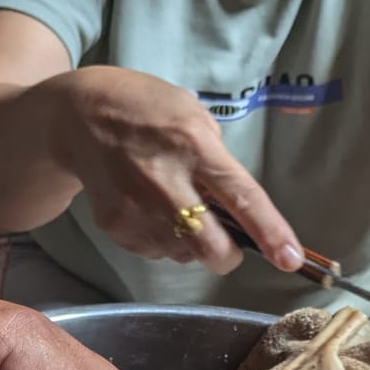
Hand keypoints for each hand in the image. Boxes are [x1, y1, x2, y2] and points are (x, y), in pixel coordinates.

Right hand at [54, 67, 303, 274]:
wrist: (77, 117)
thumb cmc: (146, 108)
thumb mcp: (191, 113)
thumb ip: (216, 159)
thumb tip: (236, 209)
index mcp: (194, 145)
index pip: (242, 198)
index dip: (271, 233)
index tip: (292, 261)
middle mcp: (165, 182)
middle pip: (212, 248)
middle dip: (228, 256)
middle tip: (228, 243)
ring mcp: (136, 209)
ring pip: (184, 256)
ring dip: (192, 244)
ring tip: (175, 207)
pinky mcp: (116, 227)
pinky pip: (156, 252)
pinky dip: (164, 240)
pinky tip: (150, 209)